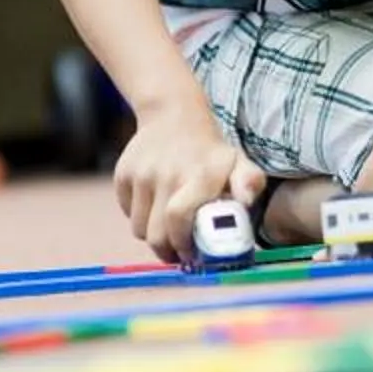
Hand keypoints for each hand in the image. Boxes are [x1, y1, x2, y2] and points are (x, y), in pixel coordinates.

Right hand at [115, 111, 265, 262]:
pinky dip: (140, 218)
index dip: (183, 245)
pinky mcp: (122, 175)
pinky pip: (128, 213)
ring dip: (154, 236)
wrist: (172, 115)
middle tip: (180, 253)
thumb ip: (249, 182)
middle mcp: (166, 175)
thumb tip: (246, 201)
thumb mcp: (238, 162)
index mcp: (199, 176)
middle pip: (156, 234)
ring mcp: (141, 174)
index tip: (193, 256)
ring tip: (170, 228)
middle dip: (168, 251)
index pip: (179, 220)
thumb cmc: (211, 151)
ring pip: (139, 229)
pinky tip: (155, 206)